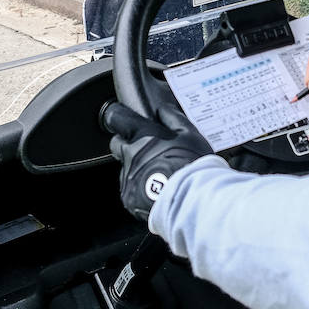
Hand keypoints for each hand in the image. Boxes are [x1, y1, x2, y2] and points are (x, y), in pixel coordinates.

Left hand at [101, 101, 212, 221]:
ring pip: (125, 168)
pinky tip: (157, 189)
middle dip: (126, 143)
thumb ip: (173, 119)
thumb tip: (162, 110)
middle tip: (145, 148)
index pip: (118, 118)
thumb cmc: (191, 167)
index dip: (118, 116)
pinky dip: (140, 188)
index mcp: (143, 137)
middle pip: (116, 144)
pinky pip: (130, 189)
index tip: (120, 117)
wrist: (191, 199)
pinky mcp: (129, 197)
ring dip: (137, 168)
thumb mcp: (190, 135)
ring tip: (158, 173)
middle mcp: (130, 156)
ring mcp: (128, 178)